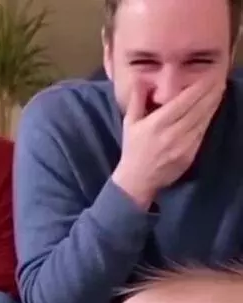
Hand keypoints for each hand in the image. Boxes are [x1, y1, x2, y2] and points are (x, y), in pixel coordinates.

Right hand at [112, 77, 224, 207]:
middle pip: (197, 109)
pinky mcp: (188, 156)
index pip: (184, 101)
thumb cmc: (133, 149)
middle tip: (220, 79)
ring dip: (212, 105)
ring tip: (219, 91)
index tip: (208, 76)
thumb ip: (136, 99)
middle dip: (210, 93)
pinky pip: (201, 135)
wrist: (137, 181)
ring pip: (202, 121)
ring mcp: (182, 147)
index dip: (199, 87)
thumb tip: (140, 79)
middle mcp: (171, 134)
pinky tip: (211, 110)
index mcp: (157, 124)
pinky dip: (207, 121)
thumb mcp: (130, 123)